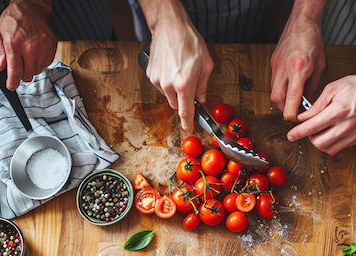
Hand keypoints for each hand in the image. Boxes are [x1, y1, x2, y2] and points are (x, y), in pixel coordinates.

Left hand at [0, 0, 56, 89]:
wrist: (32, 5)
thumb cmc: (15, 17)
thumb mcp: (0, 32)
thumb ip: (0, 52)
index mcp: (14, 44)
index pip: (15, 71)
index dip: (12, 82)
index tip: (11, 86)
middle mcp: (30, 47)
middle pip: (28, 74)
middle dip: (22, 74)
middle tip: (19, 67)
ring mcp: (43, 47)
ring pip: (38, 70)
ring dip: (32, 68)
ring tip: (28, 56)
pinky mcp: (52, 46)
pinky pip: (47, 63)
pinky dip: (41, 62)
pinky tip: (36, 53)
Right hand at [140, 0, 212, 132]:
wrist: (170, 27)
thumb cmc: (188, 41)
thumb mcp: (206, 64)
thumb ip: (203, 85)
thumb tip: (200, 97)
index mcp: (184, 84)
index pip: (186, 111)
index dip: (188, 123)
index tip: (189, 129)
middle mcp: (168, 85)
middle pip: (176, 104)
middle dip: (184, 99)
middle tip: (189, 84)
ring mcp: (157, 80)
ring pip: (168, 95)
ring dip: (174, 89)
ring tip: (179, 70)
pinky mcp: (150, 75)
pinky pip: (160, 85)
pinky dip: (166, 80)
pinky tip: (171, 67)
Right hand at [270, 3, 325, 120]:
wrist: (302, 21)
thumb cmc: (313, 39)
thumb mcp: (320, 66)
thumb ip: (313, 86)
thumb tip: (309, 102)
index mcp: (298, 68)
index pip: (291, 99)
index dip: (292, 114)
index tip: (298, 118)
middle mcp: (284, 68)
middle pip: (277, 100)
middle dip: (285, 109)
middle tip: (295, 110)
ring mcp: (275, 66)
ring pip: (273, 93)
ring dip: (282, 100)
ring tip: (293, 99)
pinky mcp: (272, 64)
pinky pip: (273, 82)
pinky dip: (281, 89)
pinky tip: (289, 86)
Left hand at [286, 72, 355, 154]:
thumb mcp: (335, 88)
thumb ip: (317, 104)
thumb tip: (304, 116)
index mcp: (338, 111)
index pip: (311, 128)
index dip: (297, 133)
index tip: (291, 135)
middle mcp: (346, 126)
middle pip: (318, 143)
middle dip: (308, 138)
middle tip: (307, 129)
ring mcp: (354, 135)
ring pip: (329, 149)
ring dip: (320, 142)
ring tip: (320, 131)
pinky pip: (340, 148)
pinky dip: (331, 144)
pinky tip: (331, 134)